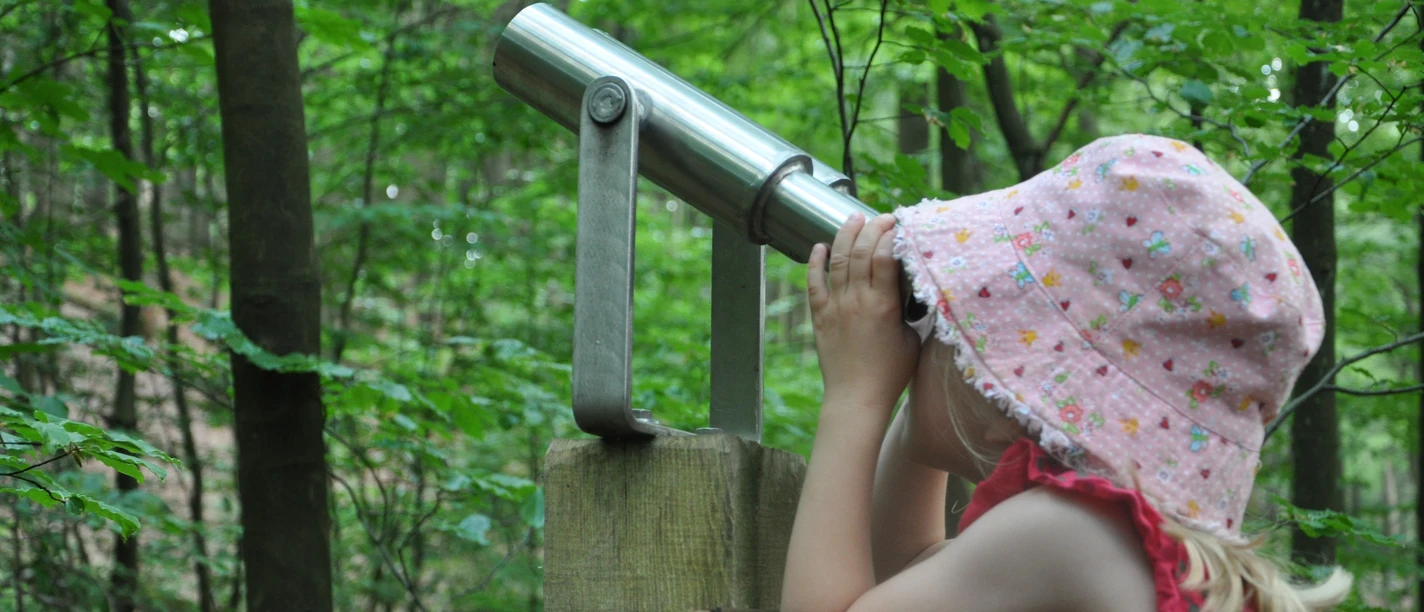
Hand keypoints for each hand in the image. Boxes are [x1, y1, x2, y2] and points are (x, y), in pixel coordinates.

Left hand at [807, 212, 920, 412]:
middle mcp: (857, 300)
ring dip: (845, 235)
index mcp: (884, 305)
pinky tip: (819, 246)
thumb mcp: (913, 339)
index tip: (898, 223)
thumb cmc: (890, 374)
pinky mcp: (820, 316)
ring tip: (853, 218)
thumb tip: (915, 291)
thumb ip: (911, 312)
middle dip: (871, 227)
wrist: (856, 398)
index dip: (891, 235)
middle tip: (881, 217)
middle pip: (861, 251)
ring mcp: (836, 306)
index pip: (885, 257)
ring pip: (837, 260)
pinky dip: (815, 262)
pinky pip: (814, 283)